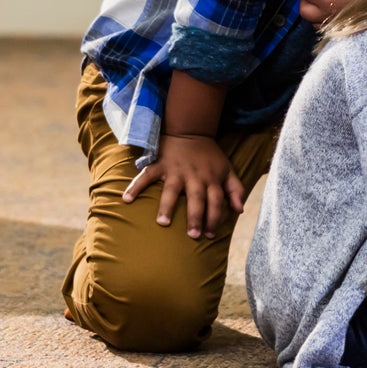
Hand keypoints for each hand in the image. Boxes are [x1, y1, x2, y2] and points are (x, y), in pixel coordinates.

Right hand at [123, 133, 243, 239]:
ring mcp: (176, 170)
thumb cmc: (211, 156)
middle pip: (197, 198)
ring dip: (168, 206)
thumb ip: (236, 190)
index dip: (215, 218)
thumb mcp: (228, 170)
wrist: (191, 131)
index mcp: (212, 179)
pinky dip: (135, 186)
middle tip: (193, 235)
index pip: (216, 201)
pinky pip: (146, 176)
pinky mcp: (160, 164)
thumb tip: (239, 211)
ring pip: (172, 190)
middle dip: (196, 217)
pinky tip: (127, 199)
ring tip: (163, 223)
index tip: (210, 235)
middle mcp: (195, 176)